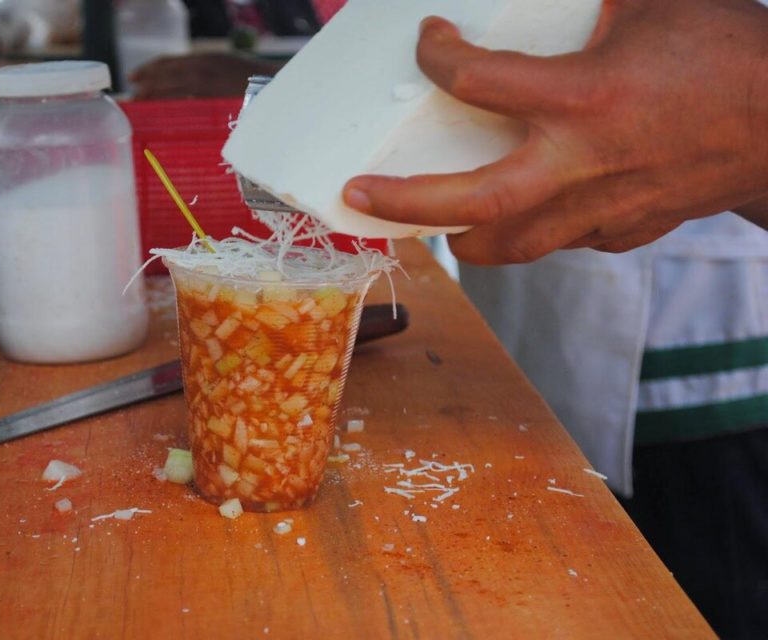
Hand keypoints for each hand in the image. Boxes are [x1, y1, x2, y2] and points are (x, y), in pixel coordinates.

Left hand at [130, 53, 281, 99]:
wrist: (272, 85)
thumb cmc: (253, 79)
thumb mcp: (226, 66)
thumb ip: (207, 73)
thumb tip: (191, 85)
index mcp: (203, 59)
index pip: (167, 62)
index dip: (148, 69)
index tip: (134, 77)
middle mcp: (199, 68)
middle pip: (163, 75)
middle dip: (145, 85)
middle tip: (132, 96)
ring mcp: (203, 83)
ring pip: (168, 88)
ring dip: (151, 96)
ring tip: (139, 104)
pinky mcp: (209, 98)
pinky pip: (182, 102)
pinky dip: (168, 106)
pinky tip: (159, 113)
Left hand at [342, 0, 767, 263]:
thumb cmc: (724, 54)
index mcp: (588, 96)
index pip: (481, 81)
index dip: (439, 57)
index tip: (430, 43)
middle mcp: (585, 163)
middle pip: (474, 202)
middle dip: (405, 202)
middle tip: (357, 194)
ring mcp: (602, 207)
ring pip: (508, 246)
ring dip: (458, 234)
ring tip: (428, 216)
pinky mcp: (621, 232)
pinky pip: (554, 241)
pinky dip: (523, 229)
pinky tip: (516, 205)